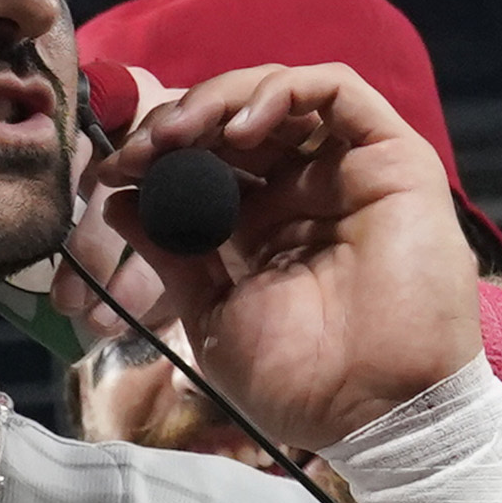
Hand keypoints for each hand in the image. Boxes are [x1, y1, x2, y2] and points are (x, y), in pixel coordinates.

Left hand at [65, 60, 477, 458]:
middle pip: (237, 121)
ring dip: (220, 100)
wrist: (374, 412)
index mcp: (261, 227)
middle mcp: (303, 191)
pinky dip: (282, 91)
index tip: (109, 174)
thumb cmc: (300, 383)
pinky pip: (338, 90)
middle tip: (136, 150)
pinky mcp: (391, 157)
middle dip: (178, 124)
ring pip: (281, 94)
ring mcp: (347, 170)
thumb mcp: (213, 314)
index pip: (206, 162)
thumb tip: (121, 201)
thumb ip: (173, 253)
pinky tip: (240, 128)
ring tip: (177, 135)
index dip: (156, 157)